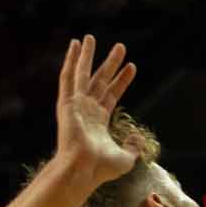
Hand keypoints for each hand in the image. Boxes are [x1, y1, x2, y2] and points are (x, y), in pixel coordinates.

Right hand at [52, 35, 140, 184]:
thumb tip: (138, 138)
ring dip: (86, 55)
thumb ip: (133, 147)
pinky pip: (68, 77)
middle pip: (100, 80)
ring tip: (90, 37)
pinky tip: (74, 45)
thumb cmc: (101, 169)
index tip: (132, 66)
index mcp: (98, 121)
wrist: (83, 169)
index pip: (112, 94)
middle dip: (110, 64)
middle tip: (120, 46)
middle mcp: (86, 110)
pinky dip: (71, 60)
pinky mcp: (67, 102)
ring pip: (82, 74)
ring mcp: (76, 105)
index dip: (122, 80)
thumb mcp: (126, 158)